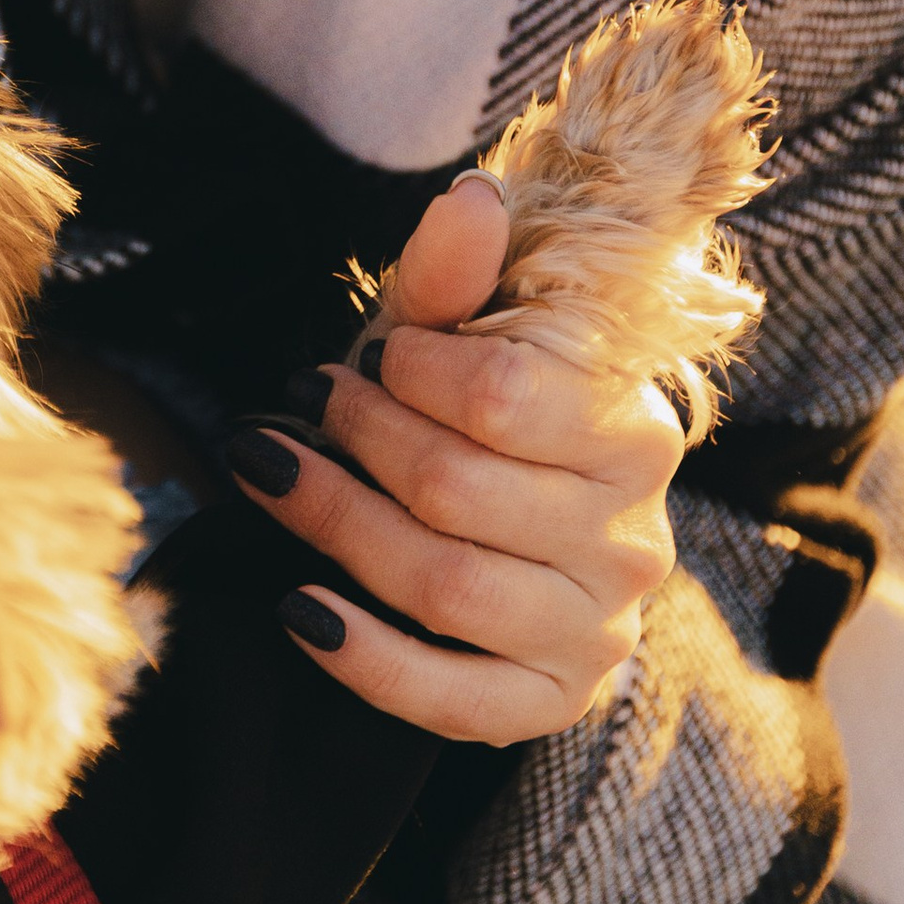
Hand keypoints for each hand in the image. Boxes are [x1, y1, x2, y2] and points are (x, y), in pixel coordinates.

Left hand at [225, 173, 682, 743]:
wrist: (490, 539)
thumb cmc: (468, 420)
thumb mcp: (456, 341)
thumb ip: (455, 279)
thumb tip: (470, 200)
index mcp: (632, 431)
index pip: (510, 398)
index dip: (415, 371)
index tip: (373, 357)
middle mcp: (631, 539)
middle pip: (459, 492)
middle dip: (359, 440)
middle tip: (310, 402)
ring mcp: (596, 630)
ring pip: (446, 586)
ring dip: (337, 526)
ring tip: (271, 471)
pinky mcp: (547, 703)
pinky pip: (452, 698)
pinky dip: (364, 658)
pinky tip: (299, 609)